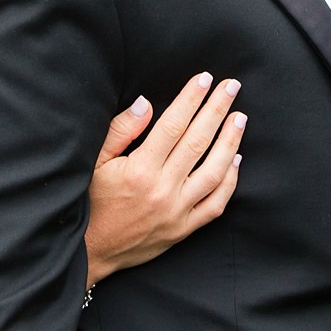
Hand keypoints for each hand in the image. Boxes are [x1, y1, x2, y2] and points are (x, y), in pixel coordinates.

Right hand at [82, 72, 245, 286]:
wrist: (90, 251)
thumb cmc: (91, 202)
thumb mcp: (94, 162)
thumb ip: (120, 131)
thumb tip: (146, 103)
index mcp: (140, 169)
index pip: (174, 125)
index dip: (192, 99)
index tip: (205, 79)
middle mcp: (163, 189)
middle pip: (198, 142)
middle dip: (217, 110)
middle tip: (231, 87)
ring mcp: (177, 211)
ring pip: (215, 172)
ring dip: (230, 142)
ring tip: (240, 118)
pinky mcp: (184, 229)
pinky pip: (215, 205)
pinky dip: (230, 182)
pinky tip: (236, 160)